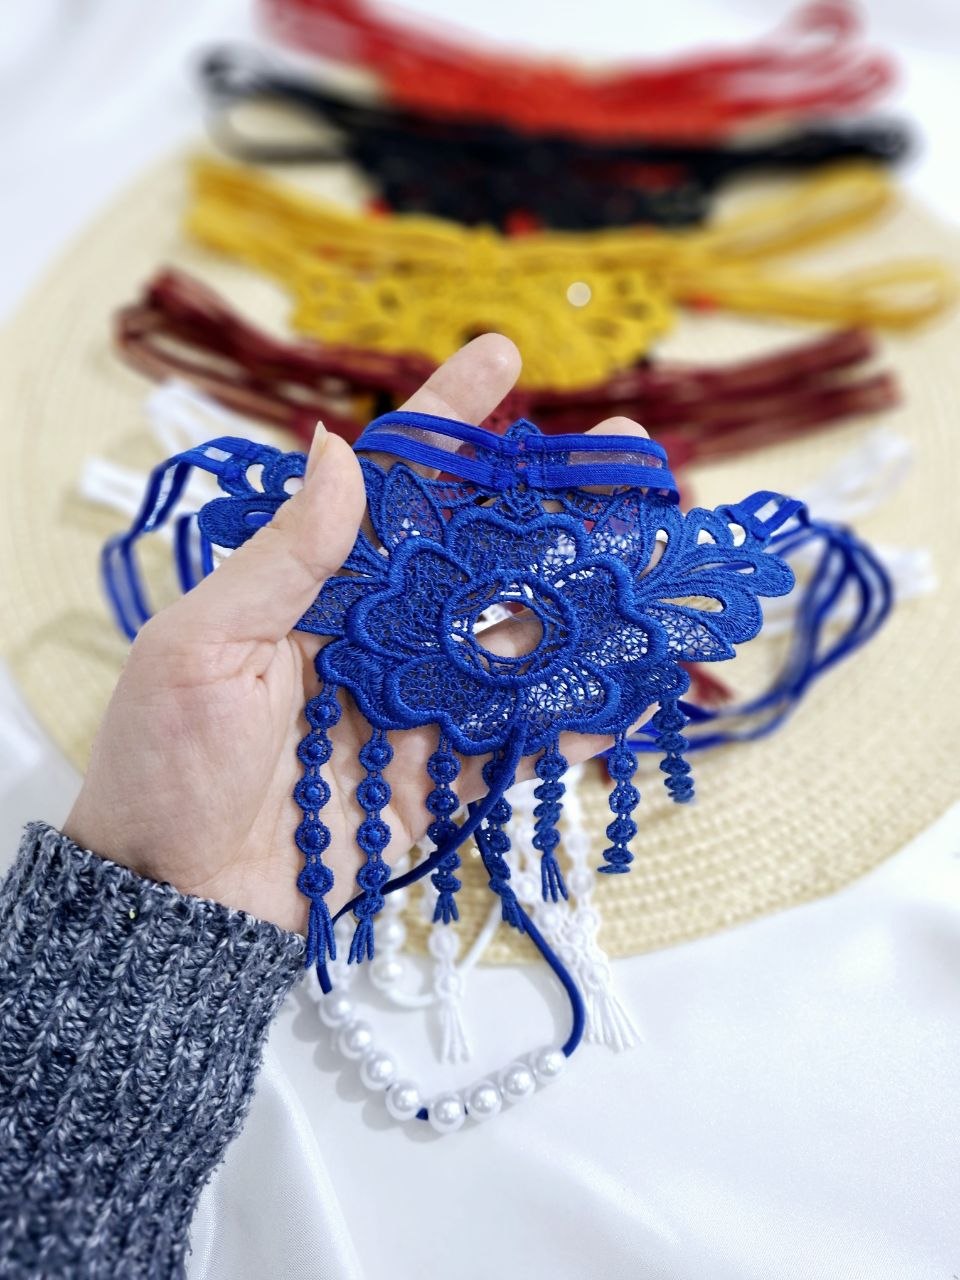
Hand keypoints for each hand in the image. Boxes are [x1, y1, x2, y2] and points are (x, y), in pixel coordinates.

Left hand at [65, 335, 649, 933]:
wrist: (173, 898)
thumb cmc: (166, 762)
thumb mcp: (204, 647)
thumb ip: (284, 559)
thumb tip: (340, 451)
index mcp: (319, 591)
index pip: (392, 490)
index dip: (447, 425)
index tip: (500, 357)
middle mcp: (378, 638)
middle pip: (480, 562)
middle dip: (554, 512)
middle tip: (632, 460)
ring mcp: (417, 710)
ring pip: (516, 649)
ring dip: (587, 612)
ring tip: (657, 572)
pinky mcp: (441, 783)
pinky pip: (518, 746)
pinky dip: (574, 723)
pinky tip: (634, 694)